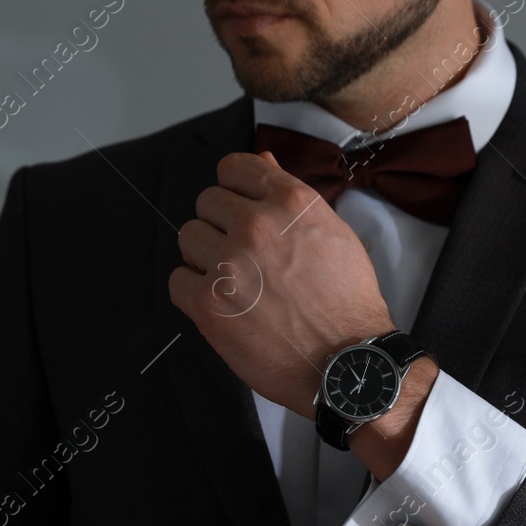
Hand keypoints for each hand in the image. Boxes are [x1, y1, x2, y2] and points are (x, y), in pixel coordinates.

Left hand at [169, 151, 393, 418]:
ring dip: (205, 256)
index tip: (240, 208)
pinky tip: (221, 304)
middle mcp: (257, 226)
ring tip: (233, 280)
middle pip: (207, 201)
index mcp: (291, 203)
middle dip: (222, 225)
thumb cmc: (347, 304)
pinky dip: (193, 292)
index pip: (235, 167)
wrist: (348, 361)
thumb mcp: (334, 235)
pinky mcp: (209, 304)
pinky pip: (177, 280)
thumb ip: (291, 198)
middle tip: (244, 255)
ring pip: (188, 236)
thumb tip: (262, 163)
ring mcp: (229, 265)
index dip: (235, 189)